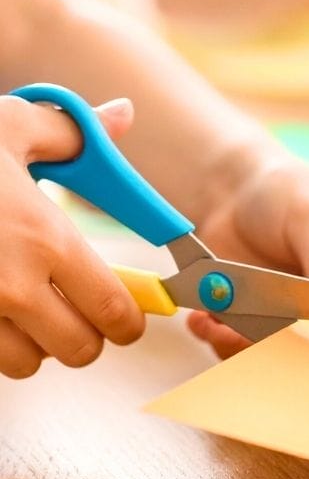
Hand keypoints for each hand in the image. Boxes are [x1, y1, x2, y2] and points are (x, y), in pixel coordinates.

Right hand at [0, 96, 144, 378]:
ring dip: (34, 343)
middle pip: (79, 351)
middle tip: (72, 307)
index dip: (128, 320)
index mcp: (45, 238)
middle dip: (84, 333)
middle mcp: (12, 287)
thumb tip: (122, 114)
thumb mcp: (8, 124)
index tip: (125, 314)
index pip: (115, 311)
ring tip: (21, 304)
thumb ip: (73, 133)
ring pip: (28, 364)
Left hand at [188, 152, 308, 357]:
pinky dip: (222, 340)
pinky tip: (203, 319)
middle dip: (288, 347)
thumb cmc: (288, 190)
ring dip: (245, 346)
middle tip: (252, 334)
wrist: (233, 191)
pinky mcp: (263, 327)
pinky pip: (247, 350)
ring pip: (284, 356)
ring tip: (216, 322)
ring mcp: (301, 320)